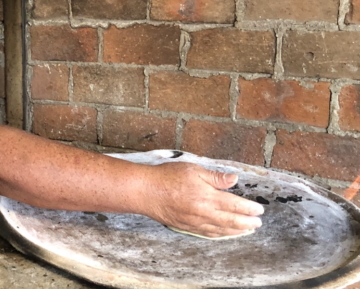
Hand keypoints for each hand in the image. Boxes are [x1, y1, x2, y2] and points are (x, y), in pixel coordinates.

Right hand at [138, 162, 263, 237]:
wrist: (145, 192)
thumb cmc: (167, 177)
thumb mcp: (193, 170)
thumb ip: (215, 177)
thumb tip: (234, 179)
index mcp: (207, 197)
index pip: (235, 205)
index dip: (249, 208)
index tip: (259, 209)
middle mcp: (203, 213)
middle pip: (231, 221)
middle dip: (247, 223)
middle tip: (258, 223)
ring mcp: (194, 222)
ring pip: (220, 230)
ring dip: (236, 231)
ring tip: (247, 230)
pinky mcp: (185, 226)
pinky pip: (207, 233)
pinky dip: (220, 235)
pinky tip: (224, 233)